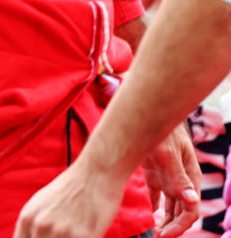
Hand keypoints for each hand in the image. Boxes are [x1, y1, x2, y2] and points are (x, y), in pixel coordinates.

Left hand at [15, 161, 127, 237]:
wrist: (96, 174)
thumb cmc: (70, 190)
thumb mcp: (41, 205)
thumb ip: (33, 227)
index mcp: (27, 219)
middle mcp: (40, 227)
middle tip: (64, 236)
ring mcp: (61, 233)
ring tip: (74, 234)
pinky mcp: (83, 236)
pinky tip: (88, 234)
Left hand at [143, 123, 200, 237]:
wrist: (150, 116)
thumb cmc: (164, 133)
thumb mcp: (170, 154)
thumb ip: (180, 178)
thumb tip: (192, 201)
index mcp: (191, 180)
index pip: (191, 211)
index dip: (180, 226)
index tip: (165, 235)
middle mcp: (182, 183)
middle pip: (182, 212)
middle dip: (172, 227)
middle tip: (158, 237)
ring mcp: (170, 180)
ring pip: (171, 207)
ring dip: (165, 221)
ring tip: (154, 233)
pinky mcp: (156, 176)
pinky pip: (158, 198)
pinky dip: (155, 209)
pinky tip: (149, 217)